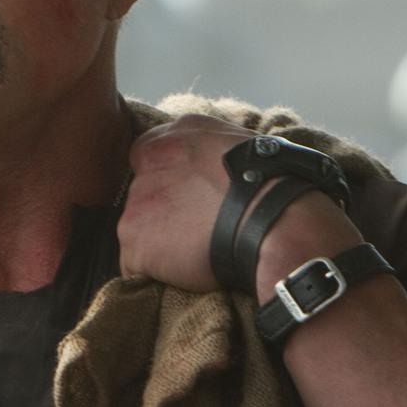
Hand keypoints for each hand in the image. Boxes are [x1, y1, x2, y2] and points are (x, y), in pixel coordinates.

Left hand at [117, 114, 358, 296]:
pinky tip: (188, 269)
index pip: (151, 159)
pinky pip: (135, 264)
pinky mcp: (133, 238)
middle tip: (197, 229)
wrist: (274, 221)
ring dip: (159, 243)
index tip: (189, 203)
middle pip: (142, 194)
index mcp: (175, 134)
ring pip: (137, 229)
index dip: (170, 186)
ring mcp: (136, 200)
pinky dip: (156, 272)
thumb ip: (209, 152)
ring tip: (198, 250)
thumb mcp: (239, 145)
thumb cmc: (272, 187)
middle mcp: (148, 160)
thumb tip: (209, 165)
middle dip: (162, 213)